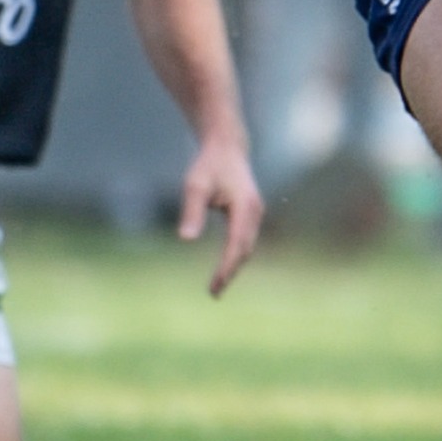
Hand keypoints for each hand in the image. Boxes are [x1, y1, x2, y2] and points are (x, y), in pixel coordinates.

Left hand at [178, 133, 262, 295]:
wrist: (226, 147)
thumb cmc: (208, 166)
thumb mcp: (195, 185)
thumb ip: (192, 211)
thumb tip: (186, 240)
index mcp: (245, 206)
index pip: (237, 244)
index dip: (227, 267)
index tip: (215, 285)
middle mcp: (255, 212)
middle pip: (245, 249)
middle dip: (231, 272)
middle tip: (214, 293)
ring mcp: (256, 213)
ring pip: (247, 246)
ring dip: (234, 266)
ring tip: (217, 285)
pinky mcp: (251, 213)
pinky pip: (245, 240)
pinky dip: (236, 255)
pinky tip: (224, 266)